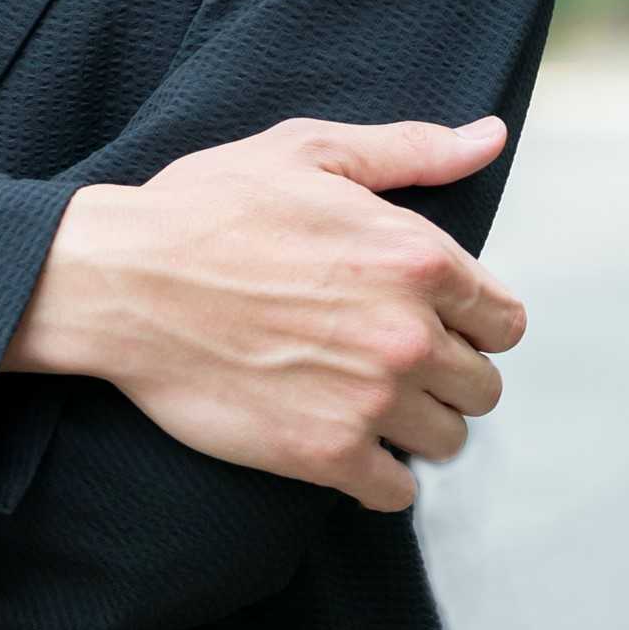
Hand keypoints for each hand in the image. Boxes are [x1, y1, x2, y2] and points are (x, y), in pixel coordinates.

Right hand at [7, 113, 524, 514]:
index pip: (504, 319)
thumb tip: (490, 137)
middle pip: (482, 386)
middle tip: (383, 350)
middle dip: (445, 370)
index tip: (426, 313)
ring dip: (413, 422)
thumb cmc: (209, 205)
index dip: (469, 317)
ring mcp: (370, 400)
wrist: (124, 277)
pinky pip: (396, 492)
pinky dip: (375, 472)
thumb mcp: (308, 151)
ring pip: (447, 440)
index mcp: (416, 255)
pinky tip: (336, 431)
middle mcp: (407, 332)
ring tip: (359, 390)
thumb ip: (412, 149)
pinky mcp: (326, 454)